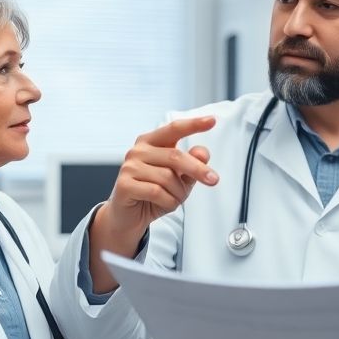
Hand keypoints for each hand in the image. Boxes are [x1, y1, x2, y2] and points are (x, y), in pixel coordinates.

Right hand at [89, 116, 216, 290]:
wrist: (129, 217)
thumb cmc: (154, 194)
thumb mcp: (179, 179)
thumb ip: (192, 165)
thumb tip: (202, 152)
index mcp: (151, 142)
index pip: (174, 129)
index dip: (193, 124)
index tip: (212, 120)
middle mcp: (138, 150)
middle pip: (175, 156)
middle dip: (197, 169)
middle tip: (213, 179)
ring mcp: (129, 167)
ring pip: (167, 177)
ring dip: (178, 193)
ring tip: (174, 199)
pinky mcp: (125, 184)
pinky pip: (156, 192)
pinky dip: (168, 201)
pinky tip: (164, 204)